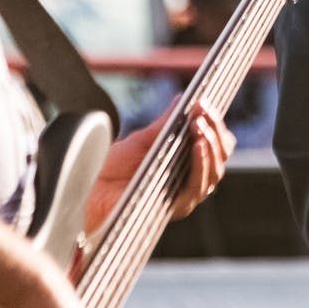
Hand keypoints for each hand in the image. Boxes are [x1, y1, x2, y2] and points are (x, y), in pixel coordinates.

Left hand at [88, 100, 235, 229]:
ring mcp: (185, 197)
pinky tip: (198, 145)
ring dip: (211, 144)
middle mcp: (191, 183)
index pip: (216, 145)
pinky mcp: (175, 208)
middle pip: (220, 157)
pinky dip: (202, 163)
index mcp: (186, 166)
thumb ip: (165, 124)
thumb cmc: (112, 170)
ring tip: (201, 125)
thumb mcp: (141, 141)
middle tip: (203, 111)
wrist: (88, 195)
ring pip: (214, 172)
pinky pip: (197, 186)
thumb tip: (182, 99)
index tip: (204, 102)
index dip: (215, 124)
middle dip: (215, 131)